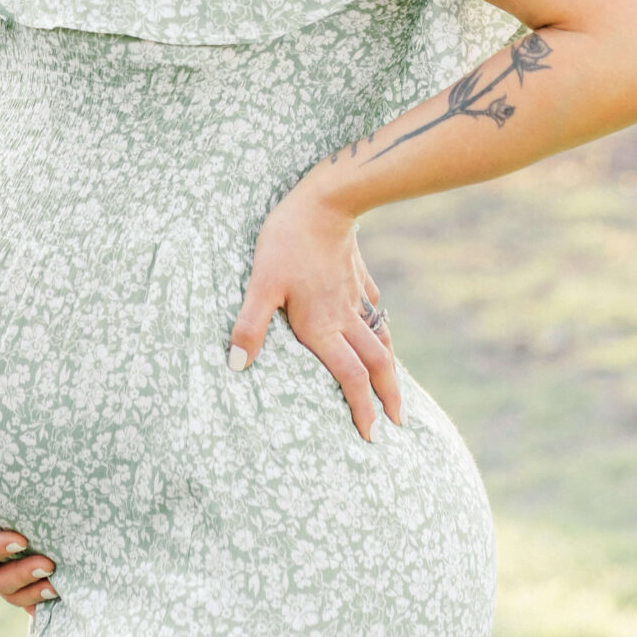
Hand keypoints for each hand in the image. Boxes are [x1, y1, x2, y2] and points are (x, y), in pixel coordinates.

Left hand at [227, 174, 401, 440]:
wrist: (325, 200)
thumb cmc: (286, 242)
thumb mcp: (260, 284)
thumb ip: (250, 325)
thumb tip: (237, 366)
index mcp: (323, 326)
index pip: (350, 379)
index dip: (361, 409)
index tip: (372, 436)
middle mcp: (345, 317)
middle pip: (376, 365)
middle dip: (388, 397)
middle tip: (399, 423)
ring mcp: (355, 296)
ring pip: (379, 338)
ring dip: (389, 366)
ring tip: (394, 386)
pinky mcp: (357, 275)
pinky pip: (374, 307)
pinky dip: (381, 326)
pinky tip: (380, 326)